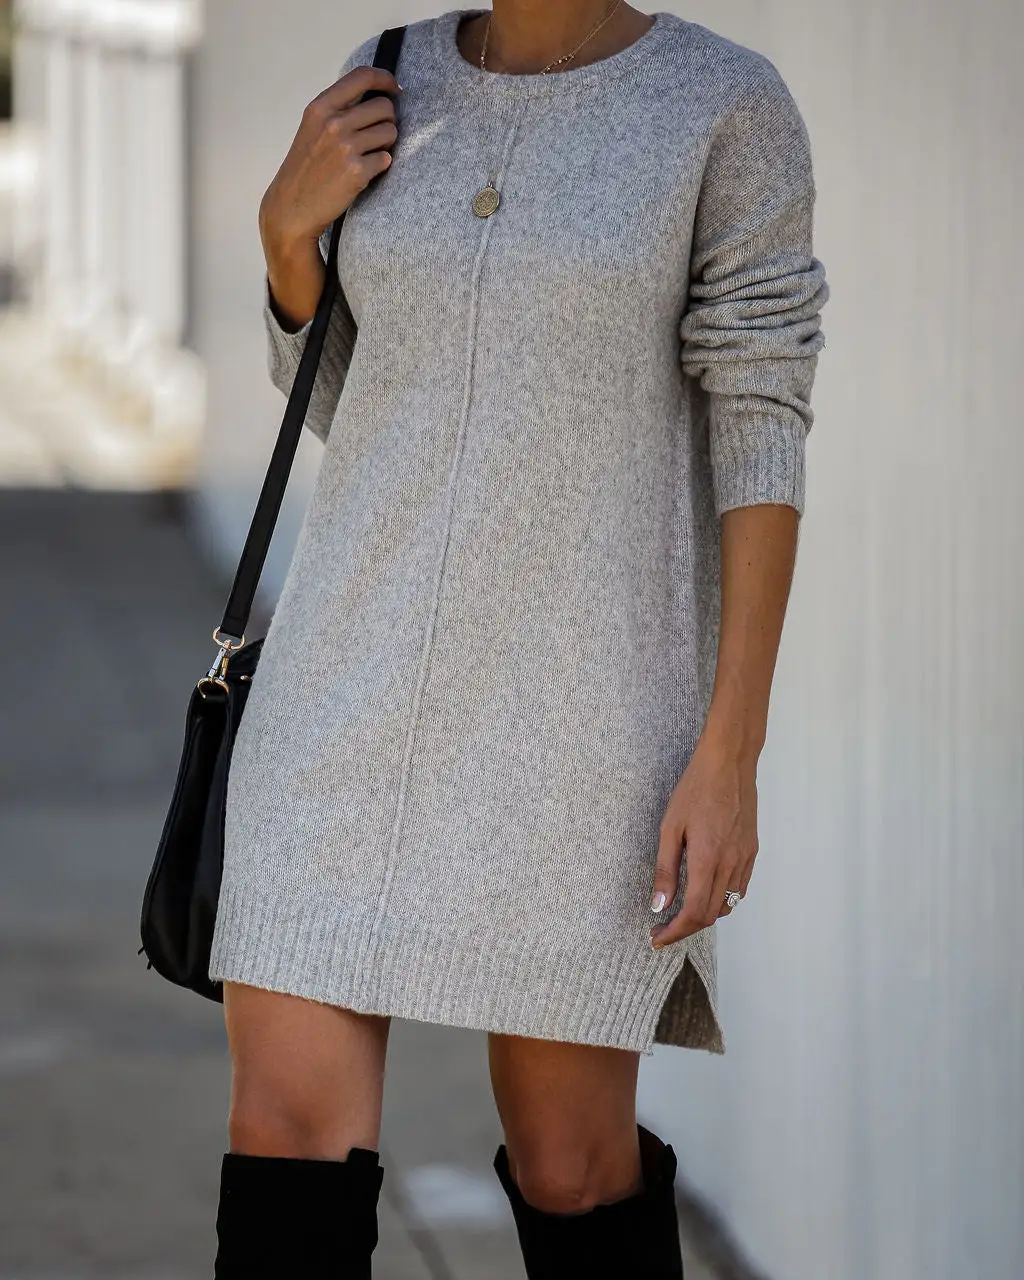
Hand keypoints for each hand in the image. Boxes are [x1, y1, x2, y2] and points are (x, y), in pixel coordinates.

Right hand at [259, 64, 401, 262]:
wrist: (292, 207)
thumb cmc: (305, 168)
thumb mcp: (313, 127)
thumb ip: (338, 109)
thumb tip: (374, 94)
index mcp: (321, 107)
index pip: (362, 76)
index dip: (385, 78)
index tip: (394, 88)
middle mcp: (334, 123)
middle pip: (384, 107)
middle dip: (387, 120)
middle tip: (376, 135)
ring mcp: (346, 147)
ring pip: (390, 132)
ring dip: (386, 143)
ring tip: (367, 155)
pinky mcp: (357, 171)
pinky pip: (387, 159)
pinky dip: (380, 166)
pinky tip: (364, 172)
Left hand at [649, 734, 758, 947]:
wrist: (729, 764)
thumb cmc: (695, 790)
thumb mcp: (670, 827)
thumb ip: (665, 869)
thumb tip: (658, 905)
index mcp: (707, 859)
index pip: (693, 913)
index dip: (674, 932)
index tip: (656, 938)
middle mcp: (730, 864)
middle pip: (710, 915)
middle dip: (684, 929)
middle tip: (662, 927)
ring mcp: (744, 860)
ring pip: (727, 905)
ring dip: (703, 916)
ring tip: (680, 912)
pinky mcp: (752, 852)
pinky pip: (738, 889)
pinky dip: (720, 900)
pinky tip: (703, 891)